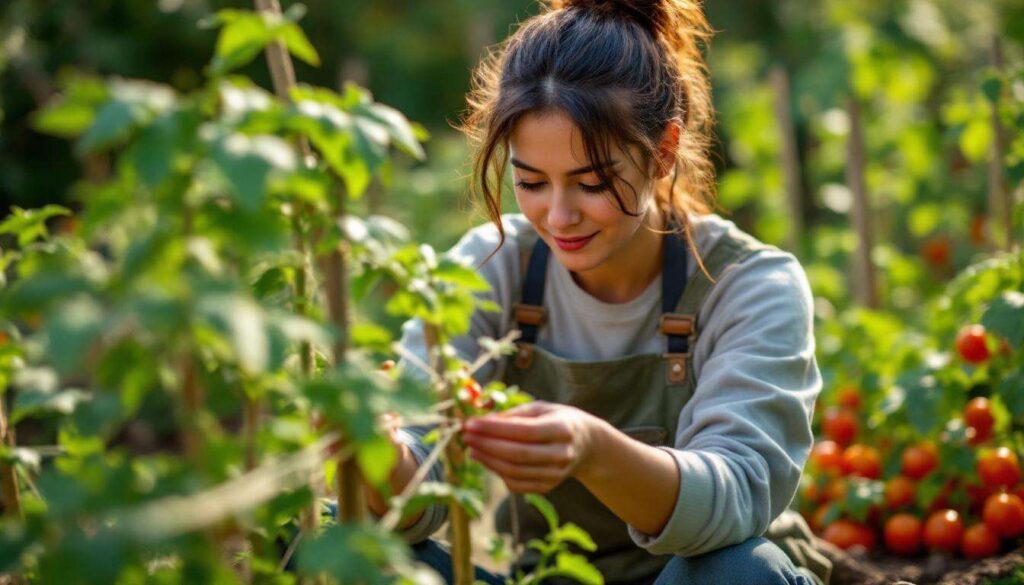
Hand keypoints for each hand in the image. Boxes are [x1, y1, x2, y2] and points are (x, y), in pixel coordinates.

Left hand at [462, 401, 600, 493]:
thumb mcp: (541, 408)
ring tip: (471, 448)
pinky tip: (486, 460)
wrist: (587, 445)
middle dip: (487, 445)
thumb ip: (514, 414)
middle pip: (518, 454)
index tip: (471, 424)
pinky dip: (498, 472)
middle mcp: (562, 454)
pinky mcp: (548, 486)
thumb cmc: (558, 420)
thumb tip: (483, 420)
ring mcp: (556, 474)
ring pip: (515, 472)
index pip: (524, 431)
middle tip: (466, 436)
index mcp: (562, 429)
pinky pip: (517, 484)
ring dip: (488, 460)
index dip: (494, 429)